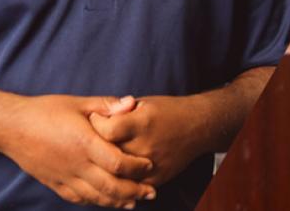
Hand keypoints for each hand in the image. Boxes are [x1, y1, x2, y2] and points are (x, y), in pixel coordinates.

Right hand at [0, 95, 156, 207]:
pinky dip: (96, 202)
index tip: (150, 165)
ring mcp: (64, 177)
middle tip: (151, 192)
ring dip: (118, 201)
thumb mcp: (78, 102)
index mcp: (84, 142)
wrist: (12, 127)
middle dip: (134, 191)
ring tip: (135, 202)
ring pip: (95, 197)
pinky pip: (78, 198)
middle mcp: (75, 163)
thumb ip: (107, 105)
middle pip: (110, 186)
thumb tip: (133, 103)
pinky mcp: (55, 183)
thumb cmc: (47, 111)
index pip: (117, 162)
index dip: (137, 167)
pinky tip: (107, 201)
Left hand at [90, 95, 209, 186]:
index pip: (106, 130)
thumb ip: (120, 112)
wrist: (198, 126)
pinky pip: (129, 186)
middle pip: (108, 154)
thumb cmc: (168, 111)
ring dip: (104, 167)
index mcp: (143, 123)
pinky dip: (119, 181)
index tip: (93, 120)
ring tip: (98, 158)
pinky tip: (112, 172)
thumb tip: (93, 117)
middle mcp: (147, 145)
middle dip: (95, 147)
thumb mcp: (144, 103)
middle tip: (90, 141)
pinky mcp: (157, 179)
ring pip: (116, 174)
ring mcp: (152, 165)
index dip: (95, 124)